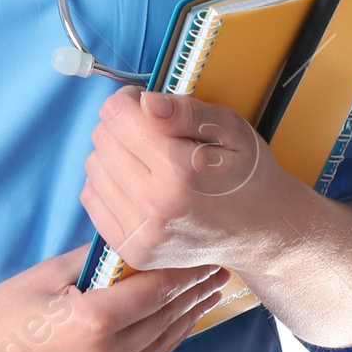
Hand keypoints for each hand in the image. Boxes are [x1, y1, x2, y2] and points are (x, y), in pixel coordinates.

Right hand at [0, 245, 227, 351]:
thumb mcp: (41, 277)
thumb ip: (92, 262)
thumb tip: (127, 244)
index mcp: (92, 322)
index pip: (156, 290)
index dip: (185, 270)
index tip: (205, 252)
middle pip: (165, 320)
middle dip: (193, 292)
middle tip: (216, 269)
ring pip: (159, 349)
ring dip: (184, 321)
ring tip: (203, 296)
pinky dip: (160, 346)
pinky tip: (170, 328)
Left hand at [80, 88, 294, 272]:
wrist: (260, 232)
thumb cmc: (246, 174)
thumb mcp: (230, 129)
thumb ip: (186, 111)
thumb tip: (146, 102)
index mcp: (179, 169)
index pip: (115, 116)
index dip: (127, 100)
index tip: (144, 105)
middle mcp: (155, 205)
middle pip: (101, 140)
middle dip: (121, 126)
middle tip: (149, 131)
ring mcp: (142, 234)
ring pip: (93, 168)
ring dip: (113, 155)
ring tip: (145, 159)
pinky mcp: (133, 250)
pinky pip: (91, 199)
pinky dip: (108, 184)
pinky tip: (136, 182)